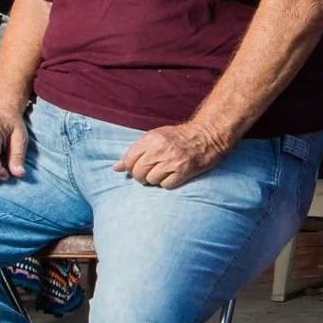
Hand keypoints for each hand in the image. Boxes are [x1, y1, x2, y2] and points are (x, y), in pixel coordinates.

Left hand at [114, 120, 228, 188]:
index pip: (129, 160)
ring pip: (150, 180)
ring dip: (155, 179)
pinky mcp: (183, 172)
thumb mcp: (155, 137)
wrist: (207, 136)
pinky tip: (173, 175)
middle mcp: (160, 150)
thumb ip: (135, 151)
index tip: (137, 166)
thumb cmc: (179, 137)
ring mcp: (172, 162)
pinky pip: (165, 185)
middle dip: (140, 176)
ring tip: (163, 171)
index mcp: (151, 139)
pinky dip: (167, 183)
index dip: (130, 167)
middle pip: (138, 173)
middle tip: (149, 172)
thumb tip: (116, 168)